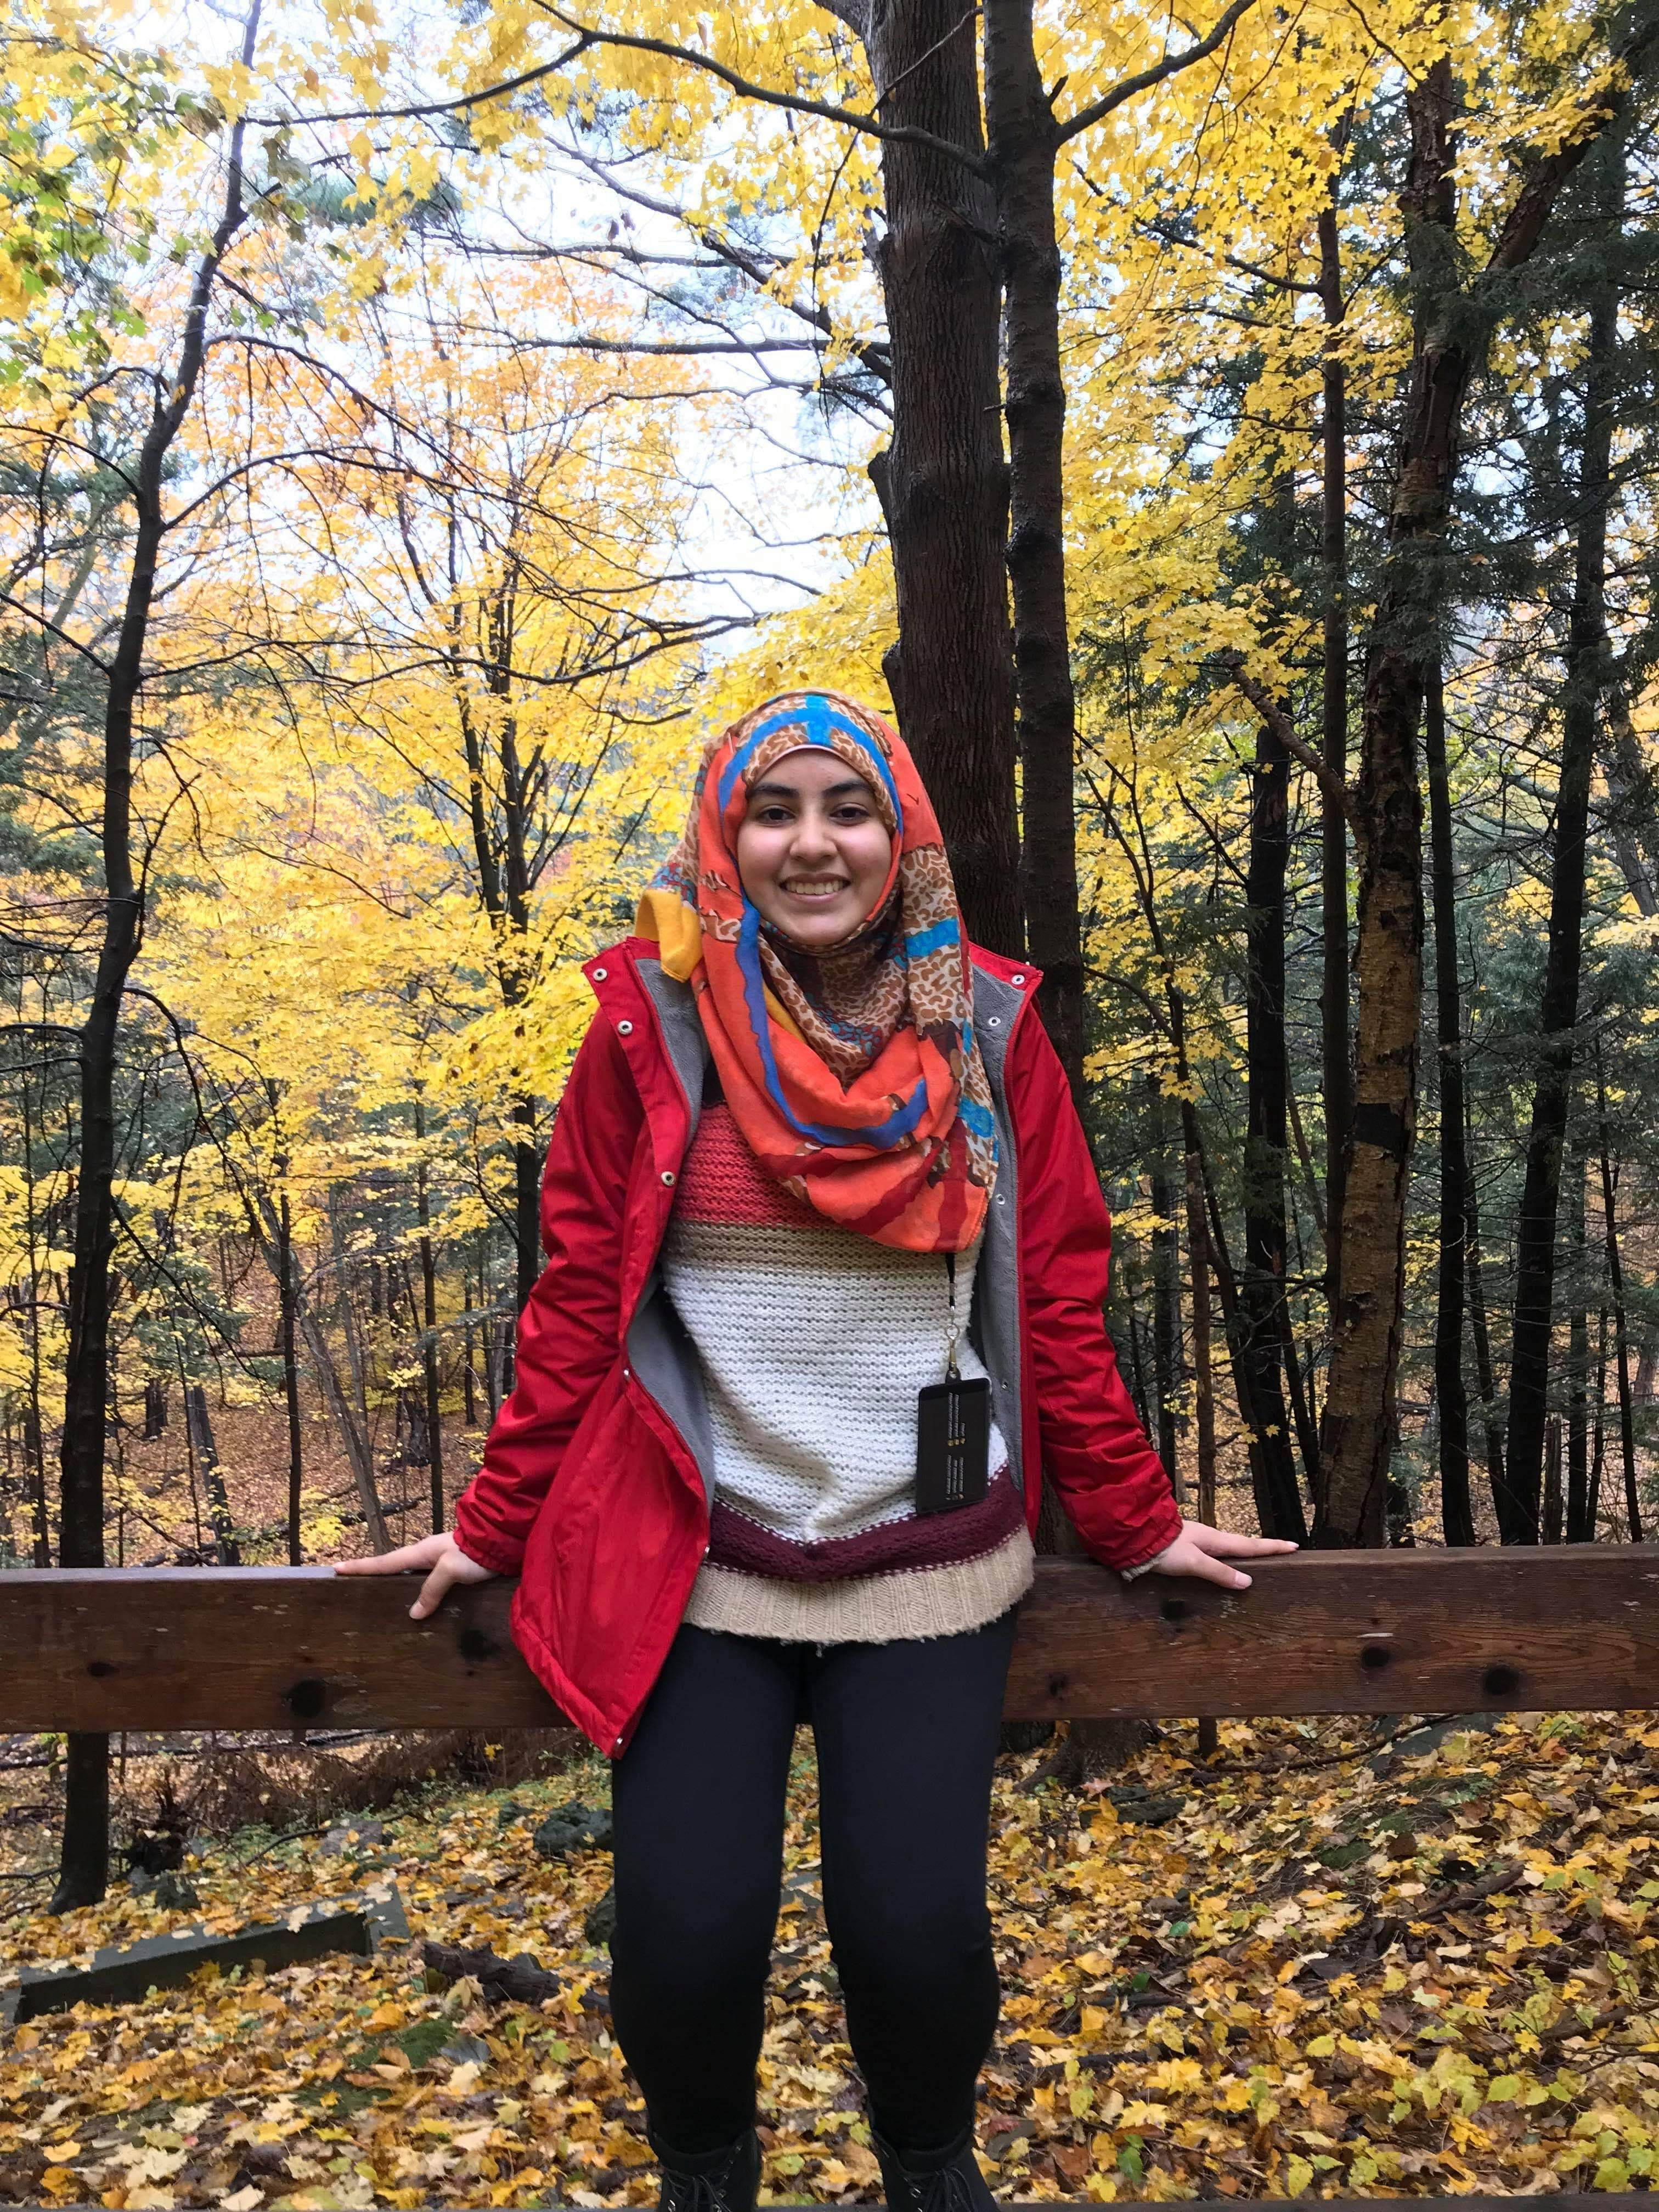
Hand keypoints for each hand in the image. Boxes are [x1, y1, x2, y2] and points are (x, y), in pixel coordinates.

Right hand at [334, 1532, 497, 1618]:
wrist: (505, 1539)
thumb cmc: (475, 1551)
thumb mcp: (450, 1569)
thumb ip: (432, 1589)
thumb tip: (413, 1613)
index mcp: (421, 1552)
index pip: (384, 1562)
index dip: (361, 1567)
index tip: (335, 1568)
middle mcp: (428, 1556)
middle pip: (395, 1569)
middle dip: (375, 1577)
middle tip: (355, 1589)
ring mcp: (441, 1562)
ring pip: (414, 1578)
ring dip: (400, 1588)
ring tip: (384, 1605)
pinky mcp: (455, 1570)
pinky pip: (431, 1584)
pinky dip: (421, 1593)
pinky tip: (422, 1607)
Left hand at [1136, 1520, 1296, 1591]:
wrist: (1135, 1536)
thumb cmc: (1164, 1548)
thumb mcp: (1194, 1563)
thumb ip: (1219, 1573)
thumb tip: (1247, 1582)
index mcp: (1215, 1540)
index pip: (1250, 1545)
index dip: (1271, 1547)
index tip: (1293, 1545)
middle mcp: (1209, 1538)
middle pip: (1241, 1544)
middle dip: (1262, 1547)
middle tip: (1282, 1549)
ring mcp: (1197, 1540)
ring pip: (1226, 1547)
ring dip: (1244, 1551)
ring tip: (1258, 1557)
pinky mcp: (1185, 1546)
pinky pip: (1213, 1552)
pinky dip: (1225, 1556)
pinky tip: (1222, 1562)